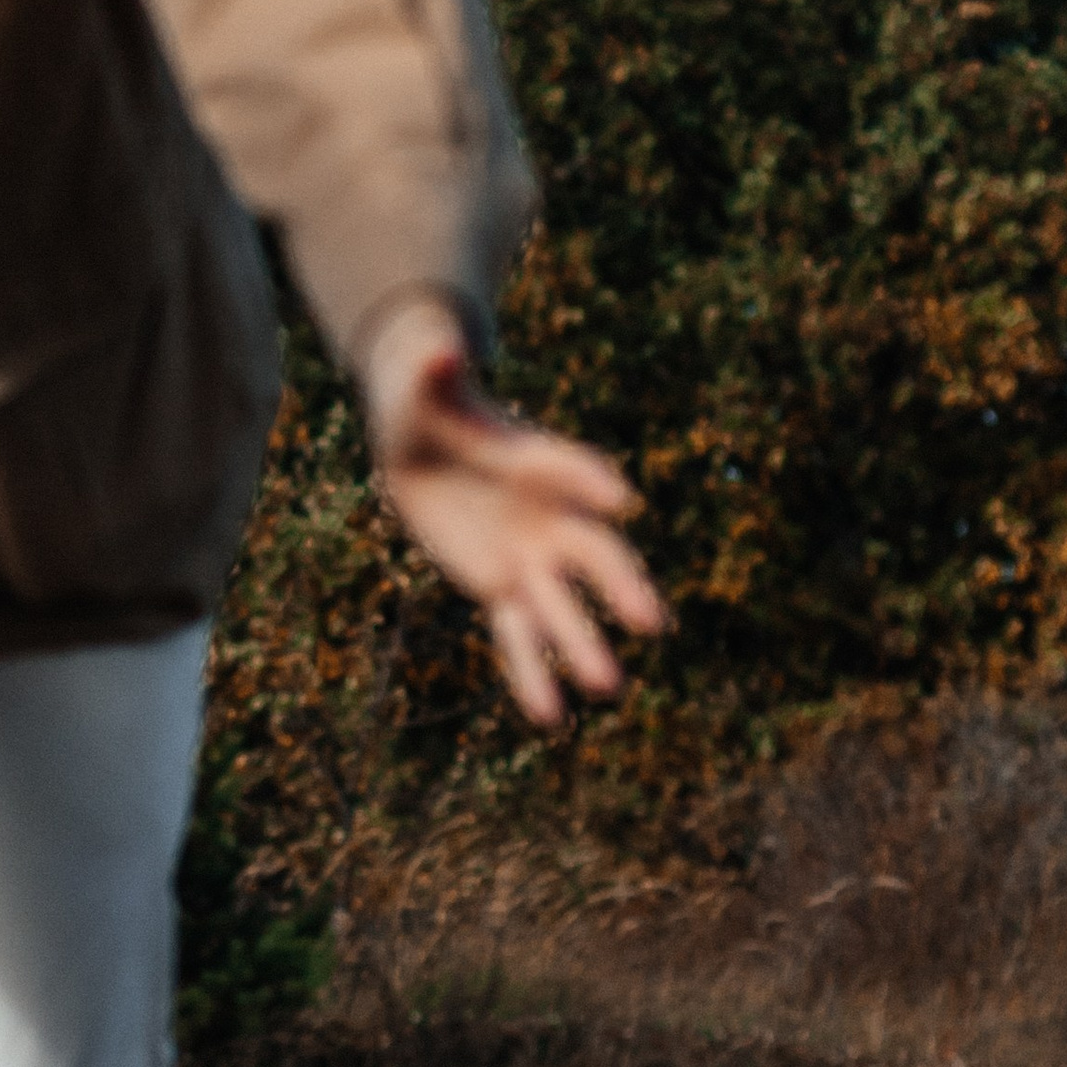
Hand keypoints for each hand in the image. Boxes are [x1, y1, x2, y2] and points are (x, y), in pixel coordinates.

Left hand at [361, 293, 665, 726]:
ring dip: (583, 644)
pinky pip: (518, 633)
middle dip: (618, 585)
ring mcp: (527, 555)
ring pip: (561, 605)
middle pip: (592, 552)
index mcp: (535, 461)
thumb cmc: (425, 402)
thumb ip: (434, 372)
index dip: (588, 481)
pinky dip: (532, 672)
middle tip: (650, 621)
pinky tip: (550, 717)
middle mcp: (547, 514)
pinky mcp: (499, 585)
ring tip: (608, 687)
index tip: (618, 501)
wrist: (416, 437)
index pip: (569, 470)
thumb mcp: (421, 388)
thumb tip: (439, 349)